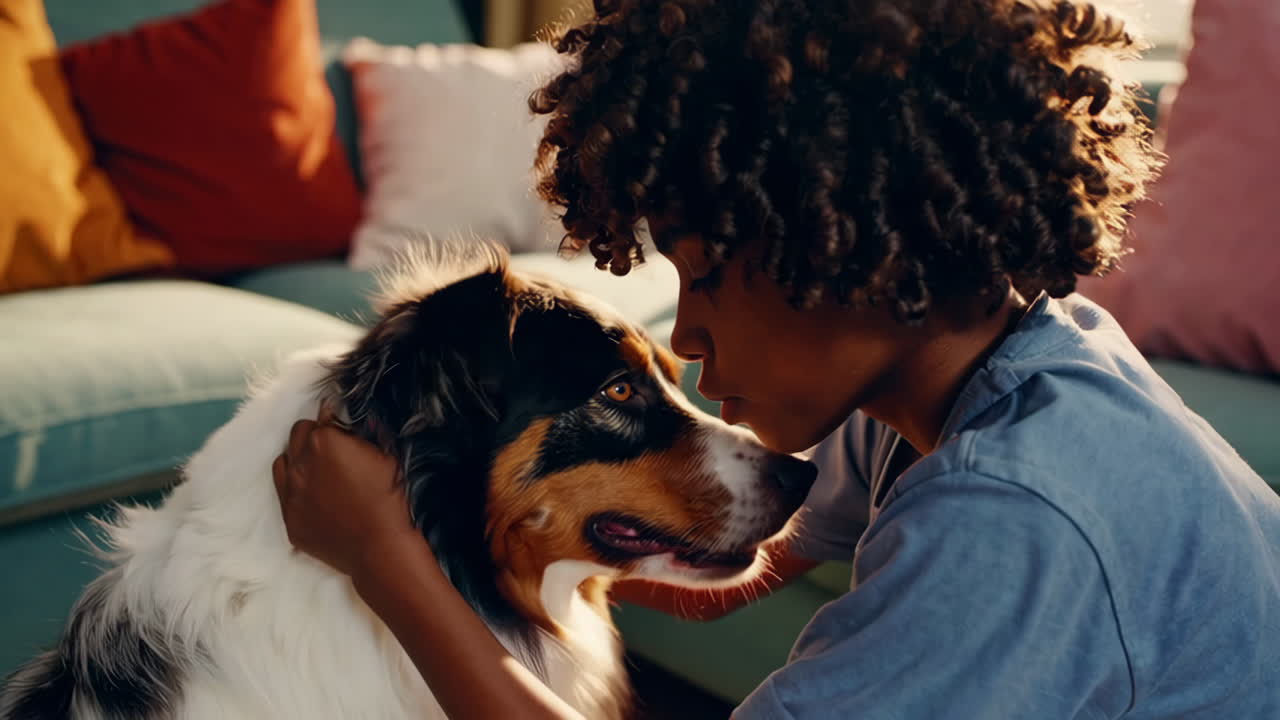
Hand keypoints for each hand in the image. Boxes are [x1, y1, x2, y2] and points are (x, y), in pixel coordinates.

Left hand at [272, 404, 416, 578]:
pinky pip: (284, 495)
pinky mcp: (289, 519)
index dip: (335, 421)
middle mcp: (300, 463)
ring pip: (283, 461)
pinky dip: (297, 490)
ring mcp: (291, 493)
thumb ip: (366, 432)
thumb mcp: (387, 456)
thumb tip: (356, 419)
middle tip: (334, 448)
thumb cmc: (390, 499)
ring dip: (298, 459)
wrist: (381, 548)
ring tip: (318, 470)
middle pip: (298, 434)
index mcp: (324, 441)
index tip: (343, 427)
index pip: (322, 416)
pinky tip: (317, 496)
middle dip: (314, 435)